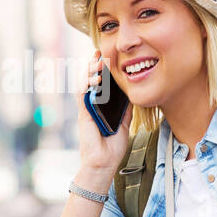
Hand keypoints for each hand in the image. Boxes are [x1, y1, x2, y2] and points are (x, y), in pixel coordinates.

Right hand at [76, 50, 132, 180]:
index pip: (100, 85)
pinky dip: (86, 85)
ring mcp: (86, 109)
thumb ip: (126, 110)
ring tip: (97, 61)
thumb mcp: (124, 124)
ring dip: (90, 72)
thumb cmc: (112, 147)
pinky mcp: (84, 115)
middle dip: (94, 66)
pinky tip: (93, 78)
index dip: (102, 70)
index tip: (107, 57)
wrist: (104, 163)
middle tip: (100, 53)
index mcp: (101, 107)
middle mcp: (92, 106)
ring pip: (85, 85)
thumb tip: (133, 95)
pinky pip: (82, 96)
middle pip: (91, 81)